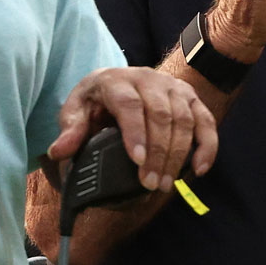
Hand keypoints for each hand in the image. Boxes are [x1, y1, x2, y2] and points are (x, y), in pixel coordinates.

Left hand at [46, 67, 218, 193]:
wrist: (122, 80)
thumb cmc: (96, 101)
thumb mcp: (76, 110)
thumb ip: (70, 130)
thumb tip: (58, 151)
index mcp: (116, 80)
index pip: (129, 104)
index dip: (135, 132)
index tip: (137, 160)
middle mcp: (148, 79)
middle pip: (160, 115)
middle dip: (158, 153)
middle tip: (151, 184)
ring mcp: (173, 88)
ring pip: (184, 120)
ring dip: (178, 155)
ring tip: (165, 185)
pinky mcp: (191, 98)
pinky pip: (205, 121)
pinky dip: (207, 146)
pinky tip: (199, 170)